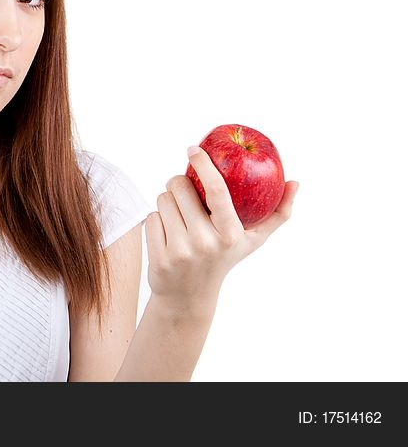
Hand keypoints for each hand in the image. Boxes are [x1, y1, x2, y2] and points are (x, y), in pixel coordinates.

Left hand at [145, 146, 298, 312]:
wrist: (189, 297)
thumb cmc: (224, 259)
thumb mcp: (253, 240)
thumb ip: (278, 213)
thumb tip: (296, 183)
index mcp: (230, 234)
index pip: (216, 190)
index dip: (203, 165)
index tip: (193, 149)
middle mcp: (206, 242)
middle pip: (179, 187)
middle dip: (178, 182)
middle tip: (184, 191)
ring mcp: (181, 251)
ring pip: (162, 200)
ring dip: (167, 201)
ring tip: (178, 217)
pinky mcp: (159, 257)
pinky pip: (151, 218)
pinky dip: (156, 220)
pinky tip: (167, 234)